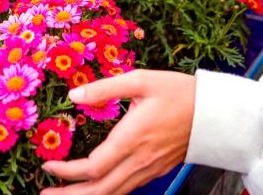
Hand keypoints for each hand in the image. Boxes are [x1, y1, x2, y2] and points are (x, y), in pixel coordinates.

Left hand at [40, 70, 195, 194]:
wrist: (217, 113)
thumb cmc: (180, 93)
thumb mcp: (141, 80)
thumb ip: (105, 88)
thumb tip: (74, 95)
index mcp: (132, 139)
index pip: (93, 167)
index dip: (66, 171)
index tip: (48, 164)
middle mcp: (139, 161)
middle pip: (99, 190)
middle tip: (44, 194)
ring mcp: (149, 169)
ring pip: (113, 194)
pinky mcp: (156, 171)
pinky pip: (126, 189)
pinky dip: (106, 192)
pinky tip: (94, 188)